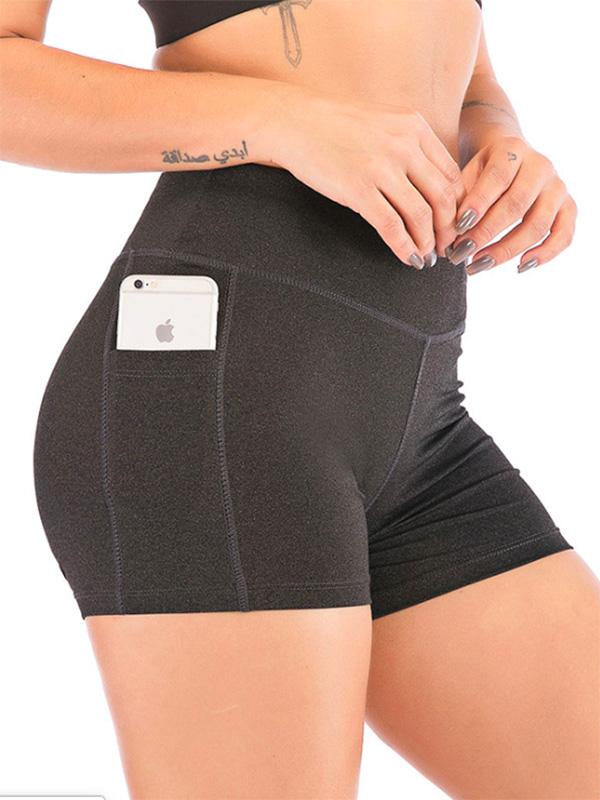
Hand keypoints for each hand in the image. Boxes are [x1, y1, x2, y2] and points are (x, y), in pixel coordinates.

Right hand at [259, 84, 465, 268]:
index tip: (453, 225)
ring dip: (427, 242)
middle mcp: (404, 146)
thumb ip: (409, 146)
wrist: (294, 122)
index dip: (458, 207)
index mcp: (415, 129)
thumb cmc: (335, 126)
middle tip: (445, 248)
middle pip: (443, 198)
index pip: (452, 175)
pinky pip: (391, 226)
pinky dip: (404, 247)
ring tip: (426, 257)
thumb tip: (429, 182)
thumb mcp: (384, 124)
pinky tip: (407, 258)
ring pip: (421, 215)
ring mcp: (381, 168)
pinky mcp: (358, 190)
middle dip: (448, 230)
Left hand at [446, 134, 576, 274]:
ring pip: (539, 224)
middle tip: (461, 253)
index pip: (498, 176)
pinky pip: (564, 234)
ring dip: (506, 250)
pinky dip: (545, 254)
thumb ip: (458, 199)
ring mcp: (557, 187)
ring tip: (478, 265)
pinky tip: (520, 267)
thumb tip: (448, 237)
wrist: (508, 158)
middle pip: (517, 203)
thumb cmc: (480, 172)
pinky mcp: (568, 207)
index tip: (458, 227)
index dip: (478, 203)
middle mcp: (540, 165)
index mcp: (512, 150)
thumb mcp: (466, 173)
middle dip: (486, 233)